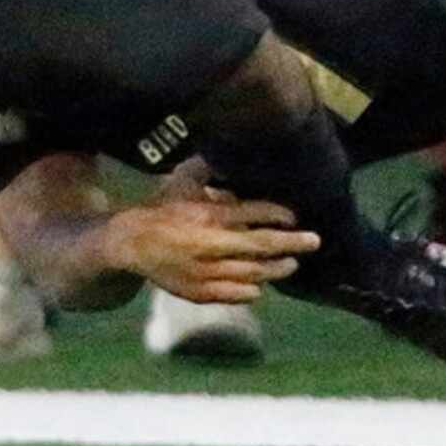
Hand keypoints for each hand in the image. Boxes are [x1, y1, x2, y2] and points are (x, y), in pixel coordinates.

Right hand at [105, 182, 320, 302]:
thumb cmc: (163, 208)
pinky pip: (234, 294)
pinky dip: (251, 291)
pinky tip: (260, 285)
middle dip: (292, 243)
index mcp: (211, 215)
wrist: (132, 243)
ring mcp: (207, 272)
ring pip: (253, 274)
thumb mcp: (185, 182)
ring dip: (276, 269)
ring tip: (292, 264)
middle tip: (314, 241)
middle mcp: (213, 245)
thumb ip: (210, 172)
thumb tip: (231, 150)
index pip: (255, 214)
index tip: (294, 216)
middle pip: (262, 246)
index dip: (278, 215)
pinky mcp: (200, 292)